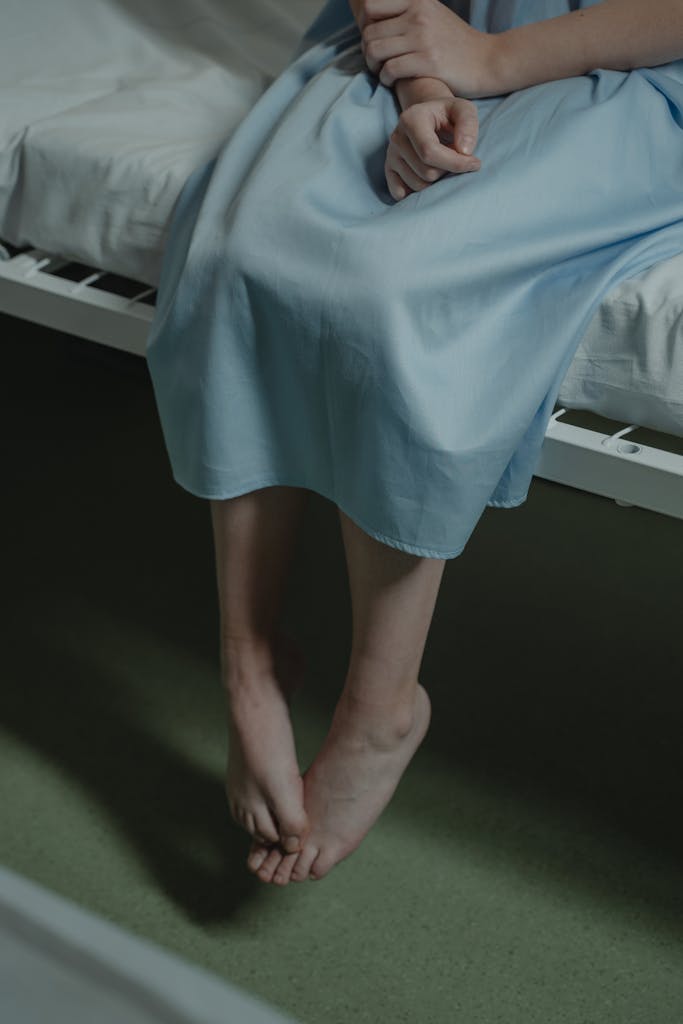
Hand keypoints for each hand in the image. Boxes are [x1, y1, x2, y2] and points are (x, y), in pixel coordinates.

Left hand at [360, 0, 494, 98]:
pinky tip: (393, 81)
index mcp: (417, 0)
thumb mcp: (434, 14)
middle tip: (377, 62)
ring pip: (375, 51)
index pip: (371, 6)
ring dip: (373, 67)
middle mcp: (418, 14)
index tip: (375, 40)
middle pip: (369, 33)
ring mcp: (423, 37)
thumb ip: (409, 13)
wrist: (487, 60)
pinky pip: (390, 69)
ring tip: (384, 72)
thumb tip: (376, 19)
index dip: (365, 26)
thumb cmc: (457, 43)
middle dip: (367, 51)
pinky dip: (386, 78)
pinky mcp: (428, 61)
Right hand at [385, 95, 480, 200]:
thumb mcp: (464, 109)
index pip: (430, 152)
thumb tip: (464, 151)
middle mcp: (396, 138)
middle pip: (426, 173)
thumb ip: (468, 125)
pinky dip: (418, 192)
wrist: (429, 116)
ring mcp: (391, 156)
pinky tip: (429, 180)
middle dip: (447, 172)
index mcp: (411, 119)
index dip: (455, 163)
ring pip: (418, 186)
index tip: (475, 163)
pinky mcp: (389, 170)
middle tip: (456, 160)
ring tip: (443, 165)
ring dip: (437, 182)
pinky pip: (402, 194)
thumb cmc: (448, 114)